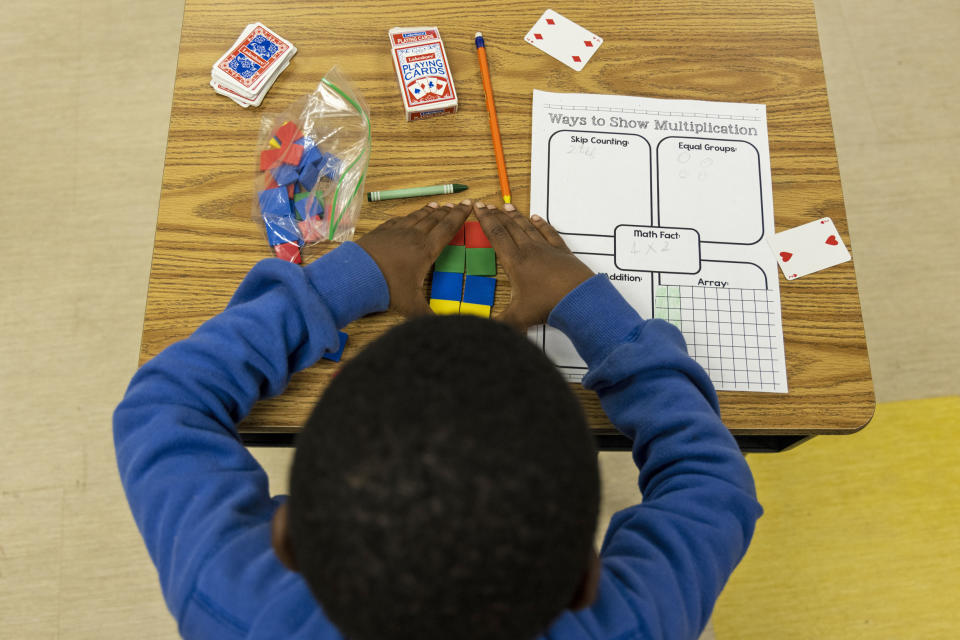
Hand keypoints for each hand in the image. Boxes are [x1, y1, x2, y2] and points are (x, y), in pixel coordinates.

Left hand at [356, 200, 472, 316]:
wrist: (355, 275)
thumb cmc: (388, 288)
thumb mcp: (411, 306)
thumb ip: (428, 315)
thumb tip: (444, 328)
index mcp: (426, 250)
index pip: (448, 229)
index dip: (460, 216)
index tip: (468, 205)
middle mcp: (414, 236)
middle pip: (434, 219)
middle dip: (447, 211)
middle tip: (455, 205)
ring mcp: (396, 231)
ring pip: (417, 217)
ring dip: (428, 211)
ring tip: (436, 206)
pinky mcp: (381, 231)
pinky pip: (398, 220)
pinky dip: (407, 216)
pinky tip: (407, 217)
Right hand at [475, 202, 593, 329]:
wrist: (579, 300)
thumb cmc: (548, 305)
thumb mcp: (518, 318)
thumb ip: (499, 323)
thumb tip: (482, 329)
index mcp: (515, 261)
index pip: (496, 235)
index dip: (485, 220)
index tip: (478, 207)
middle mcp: (530, 250)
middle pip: (510, 227)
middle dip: (496, 215)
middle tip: (487, 205)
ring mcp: (547, 249)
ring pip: (528, 227)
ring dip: (516, 216)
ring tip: (507, 206)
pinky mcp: (562, 252)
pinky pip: (549, 233)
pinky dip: (542, 224)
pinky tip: (537, 218)